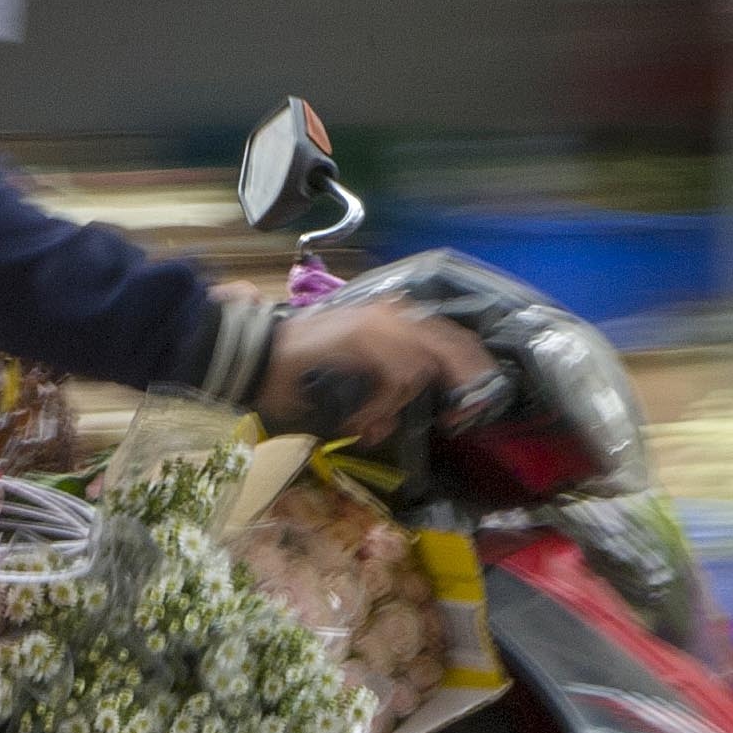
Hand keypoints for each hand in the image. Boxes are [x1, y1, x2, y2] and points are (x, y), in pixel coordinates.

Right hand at [253, 298, 492, 443]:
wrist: (263, 353)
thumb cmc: (303, 364)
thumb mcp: (357, 373)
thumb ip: (386, 388)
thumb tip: (395, 419)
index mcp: (395, 315)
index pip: (451, 336)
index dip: (469, 369)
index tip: (466, 406)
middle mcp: (393, 312)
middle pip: (454, 345)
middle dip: (463, 381)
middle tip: (459, 417)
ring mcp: (378, 321)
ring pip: (421, 366)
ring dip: (397, 401)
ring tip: (368, 418)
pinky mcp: (364, 336)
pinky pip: (395, 376)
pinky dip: (382, 402)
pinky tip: (359, 416)